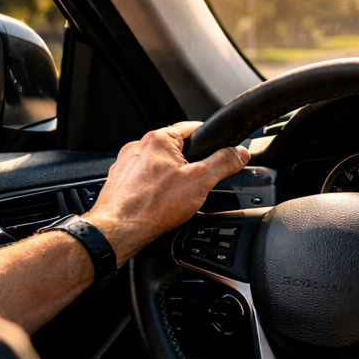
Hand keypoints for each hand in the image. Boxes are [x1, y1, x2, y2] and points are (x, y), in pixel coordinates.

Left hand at [85, 121, 249, 261]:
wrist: (119, 230)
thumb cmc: (152, 205)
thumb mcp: (201, 181)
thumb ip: (223, 163)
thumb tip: (239, 153)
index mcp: (159, 139)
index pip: (193, 128)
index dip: (210, 140)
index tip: (218, 149)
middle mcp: (139, 146)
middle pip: (175, 149)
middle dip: (189, 164)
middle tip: (197, 182)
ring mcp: (126, 164)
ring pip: (158, 165)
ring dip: (170, 177)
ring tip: (176, 197)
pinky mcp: (119, 181)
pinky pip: (143, 179)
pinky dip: (153, 188)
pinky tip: (159, 203)